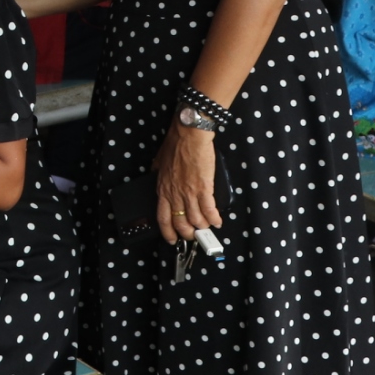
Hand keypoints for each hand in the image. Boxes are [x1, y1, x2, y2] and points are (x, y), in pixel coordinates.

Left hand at [153, 121, 220, 244]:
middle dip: (188, 234)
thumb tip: (157, 177)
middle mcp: (174, 194)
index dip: (168, 232)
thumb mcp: (159, 162)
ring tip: (207, 228)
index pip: (162, 218)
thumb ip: (158, 174)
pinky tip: (217, 221)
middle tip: (193, 236)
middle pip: (180, 223)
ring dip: (202, 227)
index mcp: (162, 189)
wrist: (189, 135)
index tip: (172, 239)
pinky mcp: (203, 188)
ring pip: (195, 219)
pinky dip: (214, 218)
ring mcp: (189, 192)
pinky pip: (209, 210)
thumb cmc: (176, 144)